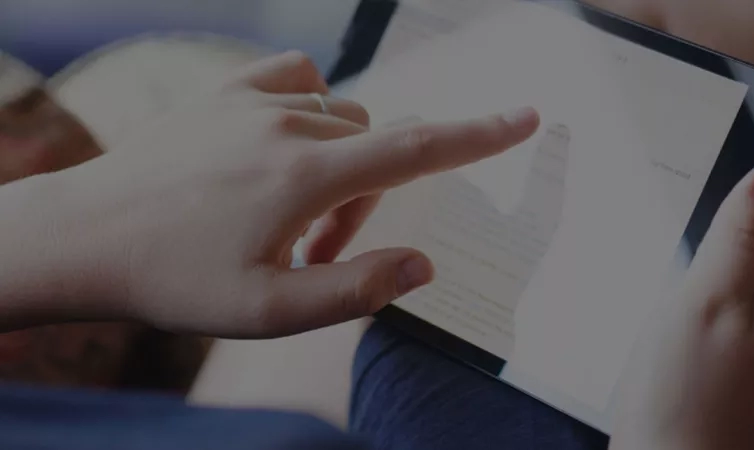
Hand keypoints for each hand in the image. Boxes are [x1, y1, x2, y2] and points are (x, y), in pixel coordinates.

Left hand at [9, 53, 539, 338]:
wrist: (86, 236)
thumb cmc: (175, 280)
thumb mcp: (269, 312)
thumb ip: (355, 290)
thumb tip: (420, 264)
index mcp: (303, 177)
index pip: (415, 149)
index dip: (479, 135)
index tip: (525, 116)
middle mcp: (285, 124)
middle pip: (373, 146)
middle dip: (365, 199)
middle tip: (317, 250)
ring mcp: (251, 102)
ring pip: (340, 116)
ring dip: (338, 163)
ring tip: (290, 211)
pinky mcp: (223, 92)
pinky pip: (298, 78)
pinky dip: (313, 108)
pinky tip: (283, 145)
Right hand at [611, 162, 753, 449]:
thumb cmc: (687, 391)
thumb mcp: (707, 302)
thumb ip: (742, 240)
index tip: (731, 163)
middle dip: (743, 204)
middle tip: (703, 201)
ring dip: (726, 235)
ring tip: (691, 237)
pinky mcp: (747, 336)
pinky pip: (742, 281)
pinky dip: (716, 266)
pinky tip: (687, 275)